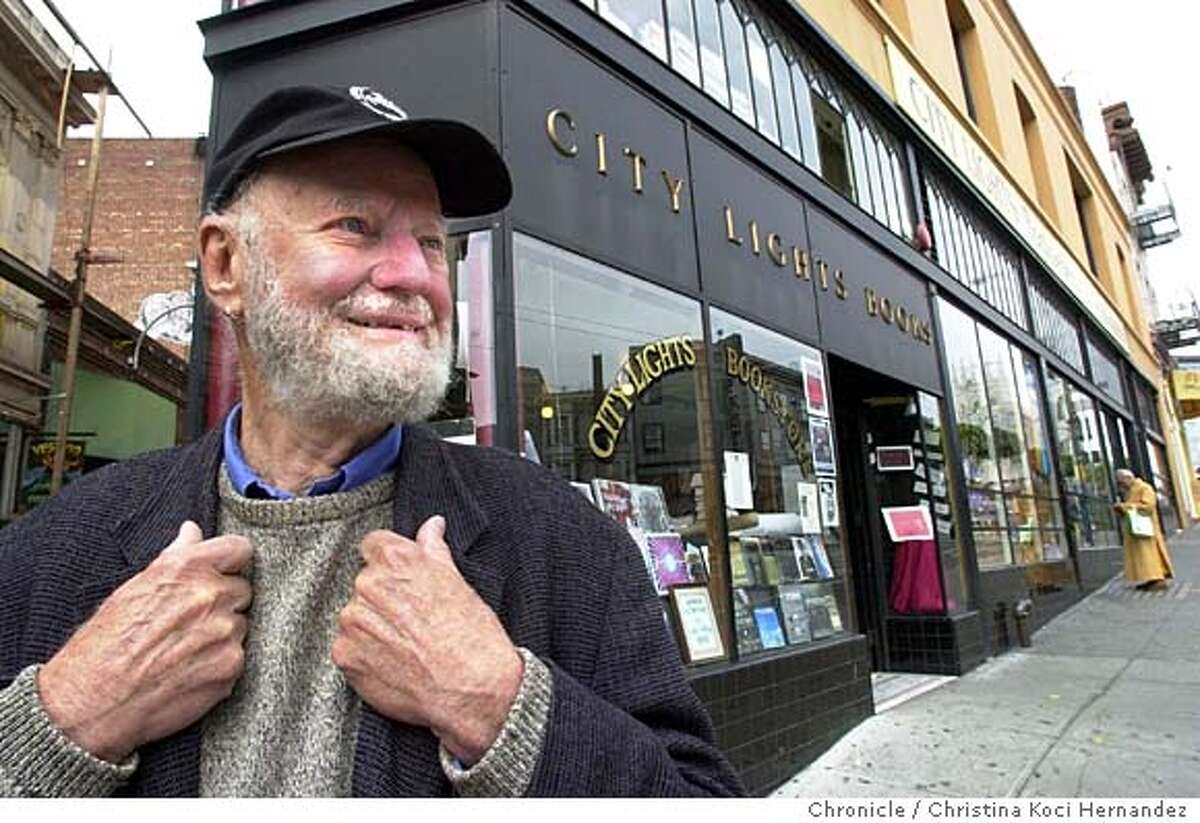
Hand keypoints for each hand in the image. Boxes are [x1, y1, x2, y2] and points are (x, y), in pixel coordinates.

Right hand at [38, 521, 251, 762]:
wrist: (91, 703)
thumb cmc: (103, 644)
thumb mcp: (133, 588)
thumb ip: (175, 556)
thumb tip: (192, 530)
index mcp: (187, 568)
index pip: (239, 549)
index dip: (232, 562)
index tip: (224, 573)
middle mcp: (211, 595)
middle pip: (242, 589)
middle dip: (223, 602)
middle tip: (191, 622)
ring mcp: (225, 632)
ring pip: (240, 625)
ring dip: (222, 634)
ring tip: (184, 650)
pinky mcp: (231, 666)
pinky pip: (238, 657)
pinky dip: (220, 663)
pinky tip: (189, 671)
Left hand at [333, 516, 522, 763]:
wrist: (471, 689)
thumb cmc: (472, 636)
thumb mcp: (458, 582)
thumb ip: (434, 549)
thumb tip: (432, 525)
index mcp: (396, 560)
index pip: (374, 544)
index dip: (390, 564)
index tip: (402, 580)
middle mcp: (368, 585)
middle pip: (365, 582)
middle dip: (384, 598)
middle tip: (412, 620)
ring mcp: (353, 621)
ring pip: (356, 616)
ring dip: (373, 627)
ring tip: (406, 645)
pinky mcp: (345, 654)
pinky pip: (349, 647)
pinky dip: (366, 654)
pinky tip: (394, 663)